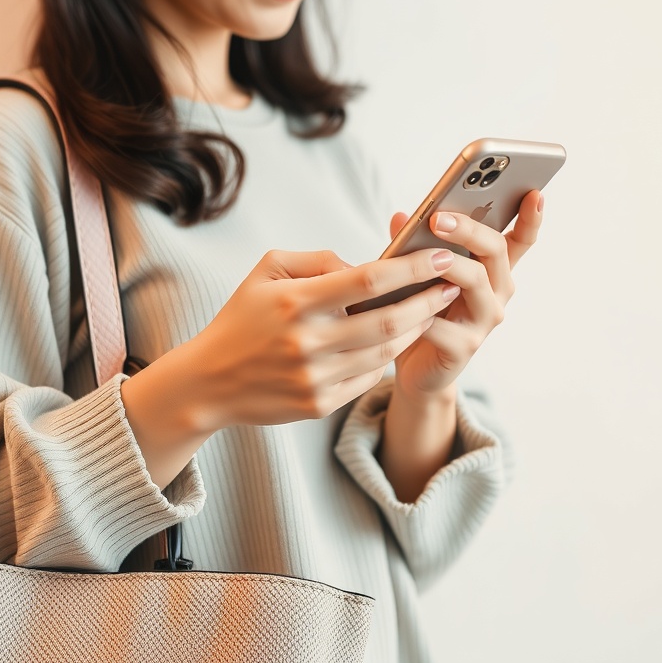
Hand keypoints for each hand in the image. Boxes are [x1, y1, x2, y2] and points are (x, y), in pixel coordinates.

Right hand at [171, 248, 461, 431]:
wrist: (208, 383)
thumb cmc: (242, 318)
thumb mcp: (266, 271)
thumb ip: (317, 259)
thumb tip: (364, 263)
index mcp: (294, 302)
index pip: (367, 281)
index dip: (411, 268)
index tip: (440, 257)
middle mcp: (307, 342)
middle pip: (388, 320)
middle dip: (428, 301)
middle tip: (453, 284)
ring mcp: (314, 377)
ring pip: (385, 352)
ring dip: (415, 329)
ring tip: (432, 309)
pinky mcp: (319, 405)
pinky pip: (368, 378)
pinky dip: (387, 358)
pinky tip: (397, 341)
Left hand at [389, 189, 545, 397]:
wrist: (419, 367)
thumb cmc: (424, 311)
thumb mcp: (420, 274)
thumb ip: (416, 245)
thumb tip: (400, 217)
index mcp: (493, 270)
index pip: (520, 239)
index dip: (531, 217)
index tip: (535, 192)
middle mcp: (498, 292)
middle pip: (495, 251)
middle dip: (469, 230)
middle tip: (438, 218)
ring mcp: (485, 319)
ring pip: (475, 281)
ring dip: (448, 264)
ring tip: (423, 253)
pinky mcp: (465, 346)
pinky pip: (445, 325)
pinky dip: (425, 312)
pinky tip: (406, 304)